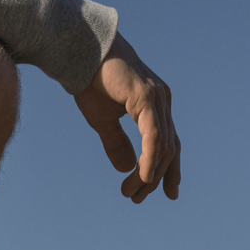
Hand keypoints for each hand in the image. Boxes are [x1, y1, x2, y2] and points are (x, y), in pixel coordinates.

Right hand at [74, 33, 180, 202]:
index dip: (170, 170)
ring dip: (149, 173)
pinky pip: (154, 135)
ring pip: (162, 145)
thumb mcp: (102, 120)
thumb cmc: (90, 80)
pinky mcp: (146, 98)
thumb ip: (116, 143)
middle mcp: (162, 101)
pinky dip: (151, 158)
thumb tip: (126, 169)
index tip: (165, 193)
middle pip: (169, 148)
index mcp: (155, 105)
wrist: (79, 52)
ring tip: (132, 192)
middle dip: (158, 177)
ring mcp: (157, 98)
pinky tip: (144, 175)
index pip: (168, 143)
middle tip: (139, 197)